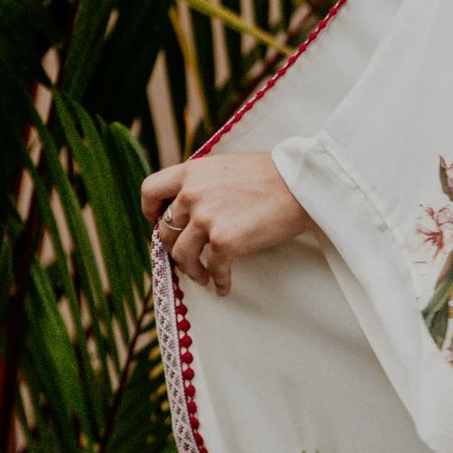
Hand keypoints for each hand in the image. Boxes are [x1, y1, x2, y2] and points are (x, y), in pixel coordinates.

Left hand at [141, 151, 314, 295]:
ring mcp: (206, 218)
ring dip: (192, 270)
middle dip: (174, 247)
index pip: (151, 190)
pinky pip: (212, 269)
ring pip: (181, 255)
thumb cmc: (275, 175)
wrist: (303, 184)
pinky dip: (218, 281)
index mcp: (192, 172)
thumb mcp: (228, 167)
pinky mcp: (224, 241)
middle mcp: (192, 194)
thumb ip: (205, 183)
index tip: (157, 222)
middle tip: (188, 256)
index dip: (150, 211)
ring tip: (204, 276)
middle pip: (165, 230)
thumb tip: (194, 207)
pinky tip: (224, 285)